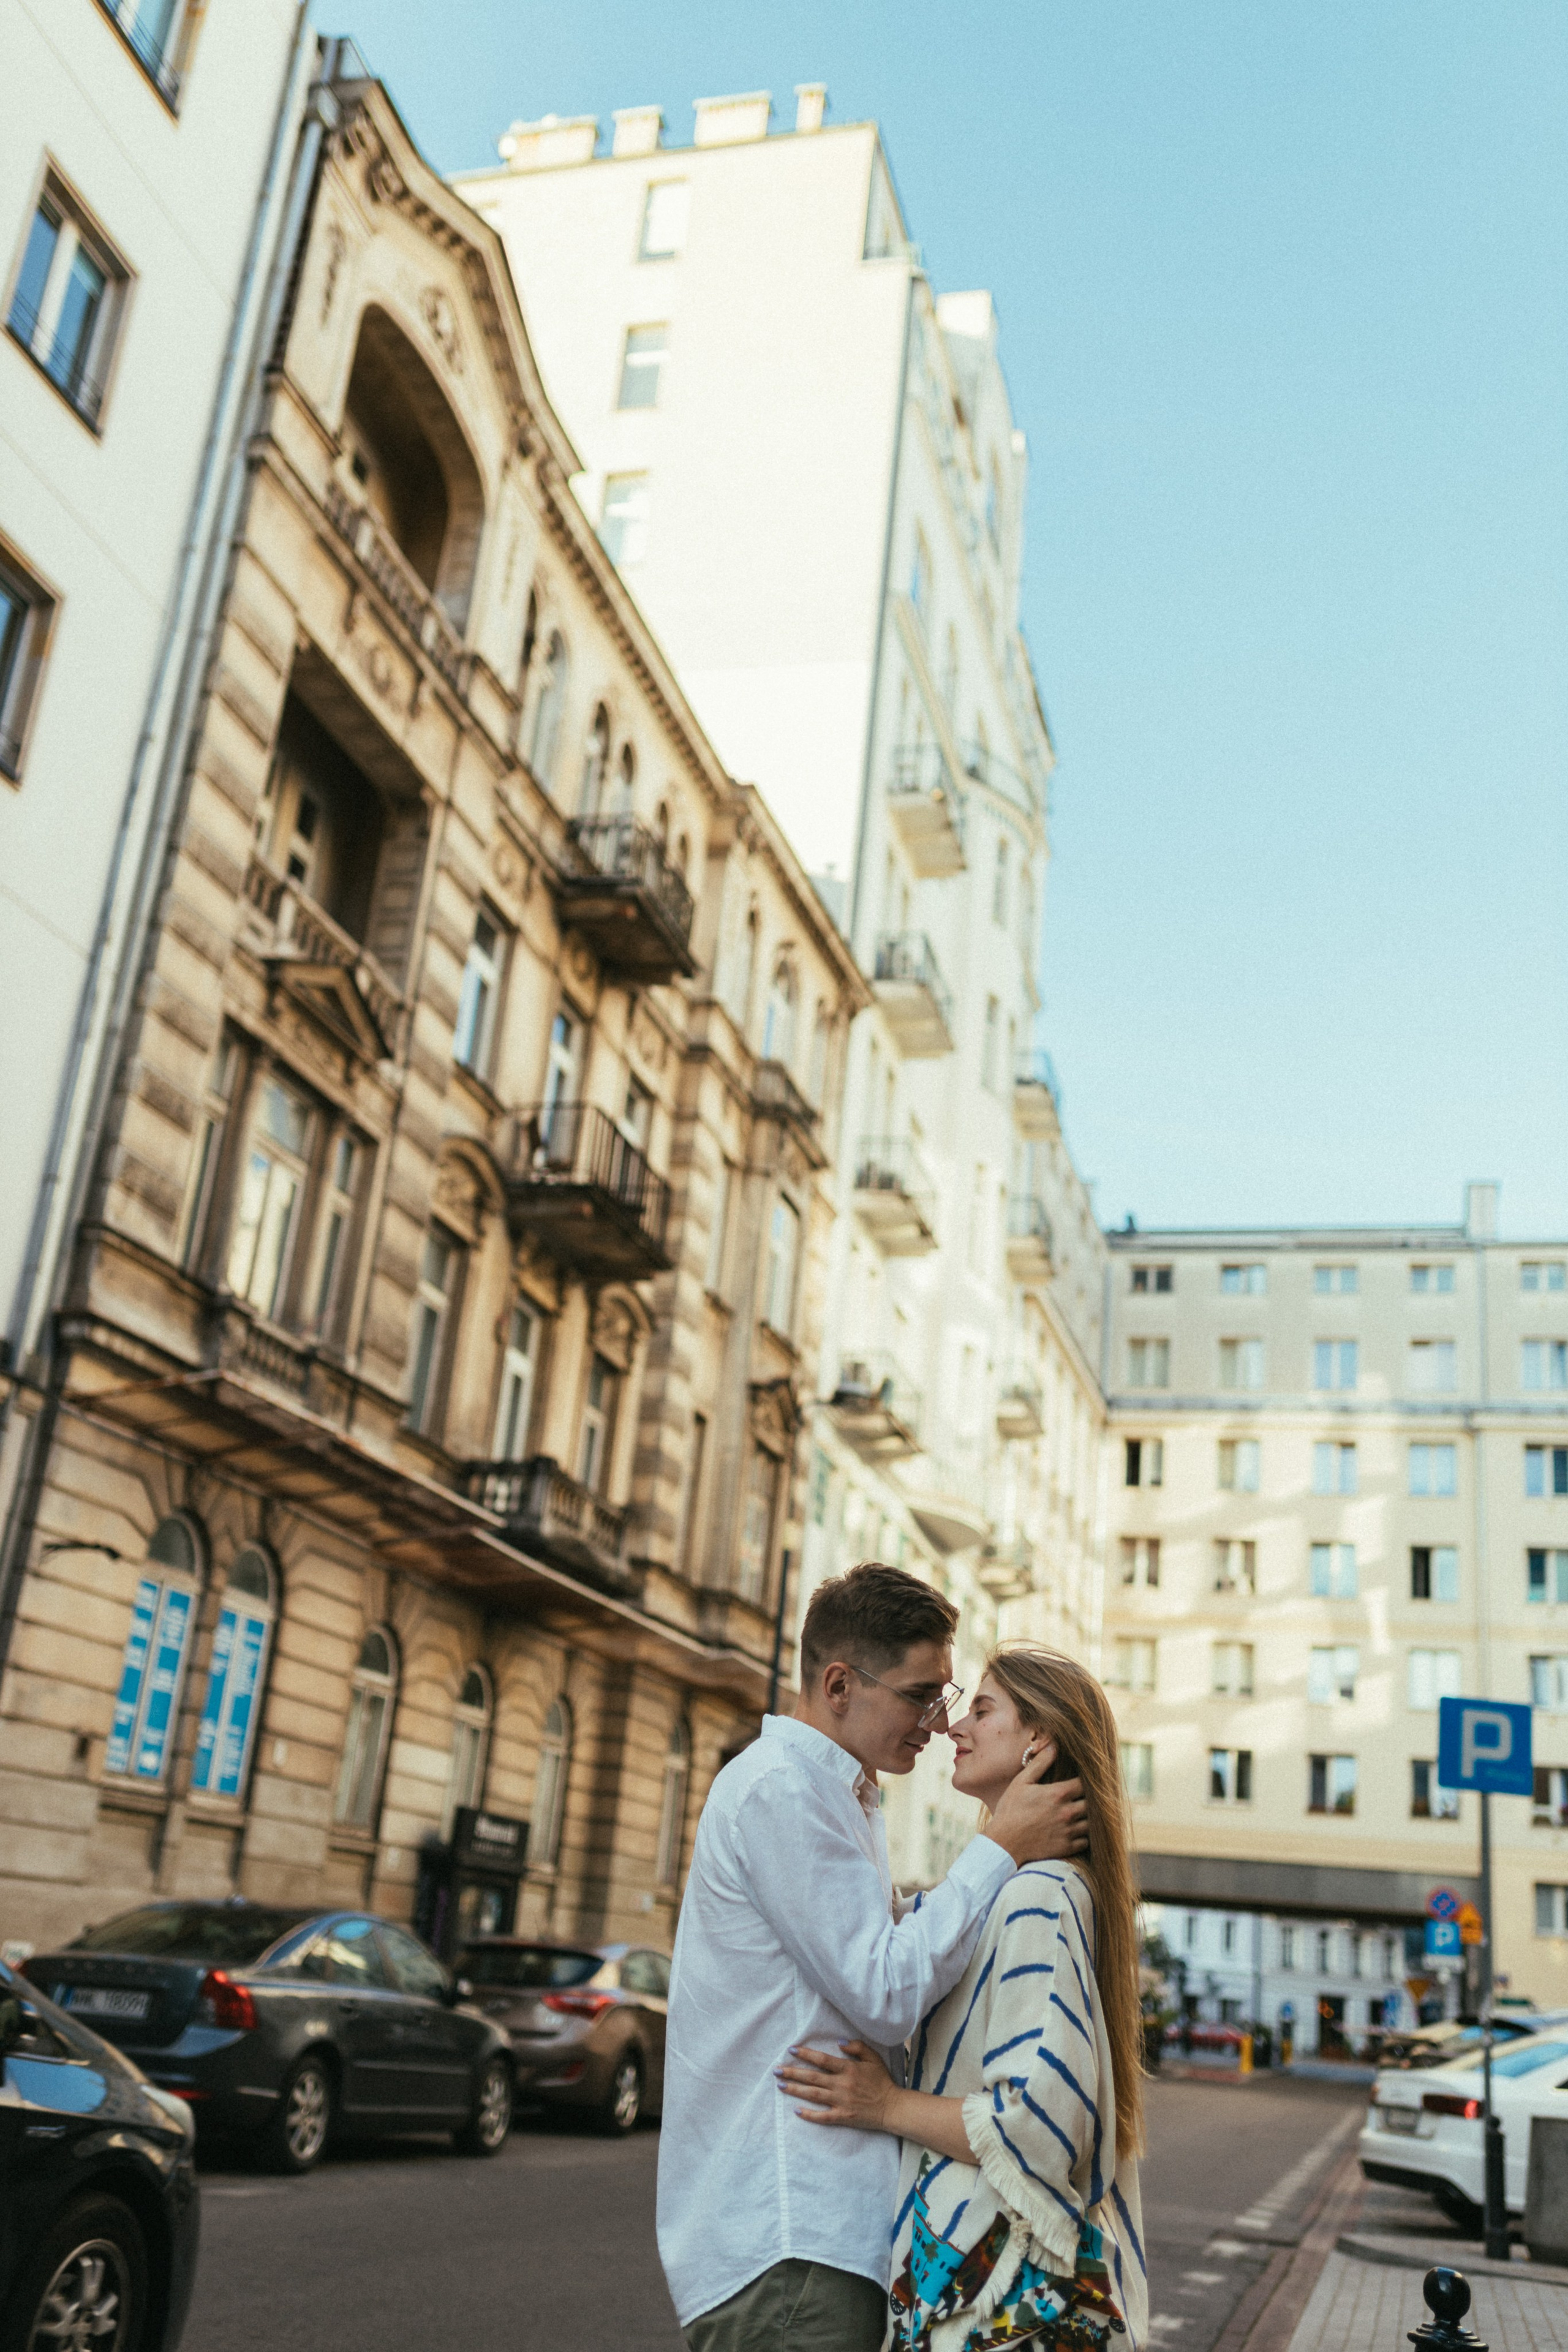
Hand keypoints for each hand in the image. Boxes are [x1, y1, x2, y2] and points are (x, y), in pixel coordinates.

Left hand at [775, 2039, 898, 2131]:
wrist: (892, 2107)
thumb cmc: (882, 2080)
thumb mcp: (873, 2058)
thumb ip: (857, 2047)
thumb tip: (839, 2042)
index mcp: (848, 2069)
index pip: (822, 2060)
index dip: (805, 2054)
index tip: (791, 2050)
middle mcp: (841, 2084)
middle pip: (812, 2077)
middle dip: (793, 2072)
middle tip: (776, 2070)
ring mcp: (841, 2101)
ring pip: (813, 2095)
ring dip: (796, 2090)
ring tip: (781, 2085)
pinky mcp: (843, 2116)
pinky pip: (823, 2116)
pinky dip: (809, 2114)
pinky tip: (796, 2111)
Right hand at [985, 1740, 1088, 1867]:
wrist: (1004, 1842)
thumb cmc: (1011, 1809)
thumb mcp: (1022, 1781)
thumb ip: (1040, 1763)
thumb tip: (1054, 1745)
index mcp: (1058, 1794)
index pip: (1084, 1783)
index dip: (1085, 1781)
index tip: (1080, 1782)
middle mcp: (1068, 1812)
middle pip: (1091, 1803)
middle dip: (1088, 1799)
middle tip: (1081, 1798)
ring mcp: (1069, 1831)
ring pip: (1091, 1822)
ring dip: (1087, 1817)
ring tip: (1080, 1814)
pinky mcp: (1067, 1847)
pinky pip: (1085, 1841)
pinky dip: (1084, 1835)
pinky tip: (1076, 1831)